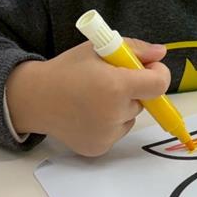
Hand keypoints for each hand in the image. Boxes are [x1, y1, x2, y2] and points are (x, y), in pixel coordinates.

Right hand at [6, 39, 170, 155]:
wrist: (35, 98)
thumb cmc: (67, 70)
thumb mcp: (98, 48)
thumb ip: (134, 49)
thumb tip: (161, 54)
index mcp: (116, 86)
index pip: (159, 84)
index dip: (158, 74)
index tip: (149, 68)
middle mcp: (114, 114)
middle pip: (144, 101)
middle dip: (134, 89)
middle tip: (108, 81)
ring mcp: (107, 134)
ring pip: (131, 117)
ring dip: (122, 107)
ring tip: (94, 98)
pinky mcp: (99, 148)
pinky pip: (117, 131)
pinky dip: (110, 123)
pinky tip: (89, 114)